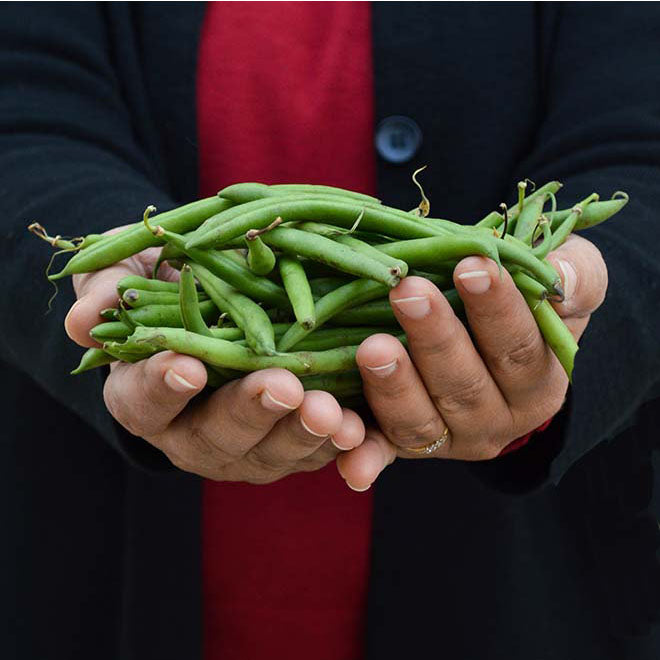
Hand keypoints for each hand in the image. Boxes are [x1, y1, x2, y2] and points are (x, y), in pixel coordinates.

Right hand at [64, 237, 364, 482]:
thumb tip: (85, 319)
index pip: (145, 400)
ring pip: (271, 455)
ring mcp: (244, 446)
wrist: (209, 309)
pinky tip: (361, 425)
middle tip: (281, 388)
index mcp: (145, 397)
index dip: (162, 387)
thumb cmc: (161, 289)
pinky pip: (314, 452)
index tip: (186, 366)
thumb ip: (107, 292)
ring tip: (330, 411)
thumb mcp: (128, 277)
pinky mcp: (288, 443)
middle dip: (249, 413)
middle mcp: (192, 434)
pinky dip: (338, 442)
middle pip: (216, 437)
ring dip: (302, 435)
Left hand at [336, 234, 607, 490]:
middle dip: (435, 338)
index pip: (520, 348)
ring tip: (372, 347)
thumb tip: (563, 279)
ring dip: (394, 387)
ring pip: (420, 421)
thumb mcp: (568, 286)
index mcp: (537, 386)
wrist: (491, 349)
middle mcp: (494, 422)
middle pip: (464, 386)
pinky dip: (367, 457)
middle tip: (408, 291)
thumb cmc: (526, 309)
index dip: (496, 309)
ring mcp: (446, 439)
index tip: (470, 265)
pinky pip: (384, 454)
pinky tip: (351, 463)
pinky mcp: (403, 446)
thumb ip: (577, 278)